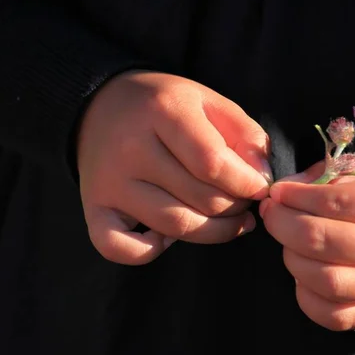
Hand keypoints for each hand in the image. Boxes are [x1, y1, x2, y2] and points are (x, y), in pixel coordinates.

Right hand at [78, 71, 271, 264]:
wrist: (101, 105)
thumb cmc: (166, 106)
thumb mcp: (210, 102)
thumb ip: (245, 134)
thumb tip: (261, 179)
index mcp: (163, 112)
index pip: (213, 164)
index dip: (246, 184)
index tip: (259, 187)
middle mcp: (130, 148)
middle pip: (200, 199)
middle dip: (236, 208)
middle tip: (244, 202)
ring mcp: (109, 182)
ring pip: (174, 226)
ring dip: (212, 232)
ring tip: (228, 220)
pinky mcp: (93, 207)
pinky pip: (120, 248)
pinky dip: (149, 252)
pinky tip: (168, 236)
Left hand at [259, 149, 354, 330]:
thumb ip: (351, 169)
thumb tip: (296, 183)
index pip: (333, 204)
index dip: (294, 196)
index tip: (277, 190)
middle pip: (321, 244)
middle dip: (282, 225)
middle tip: (272, 212)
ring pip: (326, 284)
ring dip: (292, 260)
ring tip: (287, 240)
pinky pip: (342, 317)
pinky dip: (312, 300)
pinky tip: (306, 276)